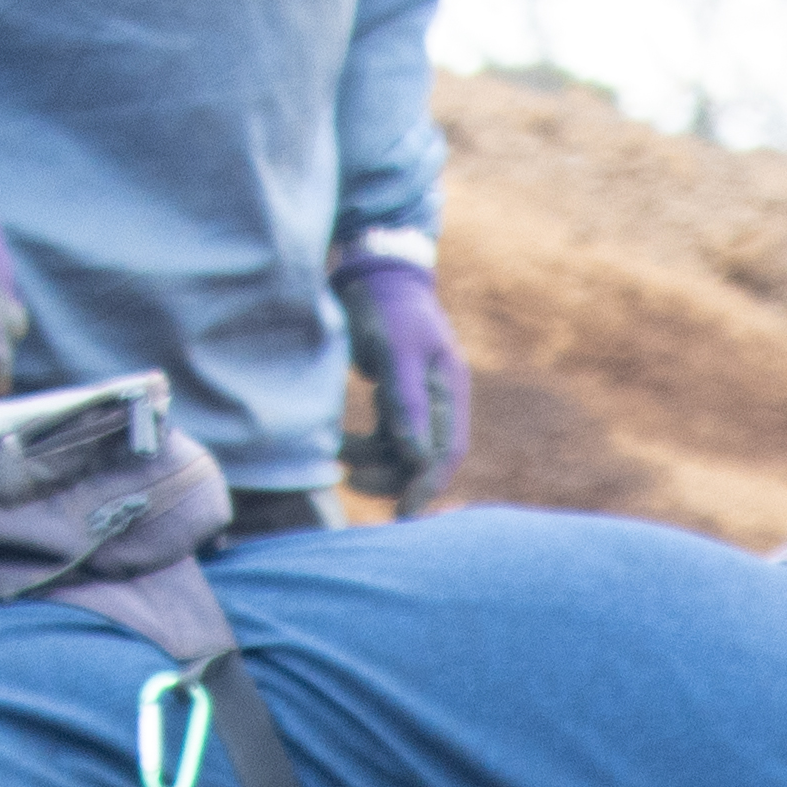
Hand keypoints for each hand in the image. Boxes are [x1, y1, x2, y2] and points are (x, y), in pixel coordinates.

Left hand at [345, 250, 466, 499]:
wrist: (374, 273)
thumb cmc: (387, 306)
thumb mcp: (396, 350)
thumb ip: (406, 402)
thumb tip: (415, 457)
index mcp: (449, 390)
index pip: (446, 451)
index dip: (426, 485)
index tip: (402, 513)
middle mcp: (439, 401)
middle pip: (424, 459)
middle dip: (390, 476)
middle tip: (350, 480)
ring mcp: (419, 402)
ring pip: (401, 452)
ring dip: (372, 463)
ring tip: (338, 458)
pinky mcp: (396, 400)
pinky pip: (385, 438)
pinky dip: (364, 447)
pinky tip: (339, 446)